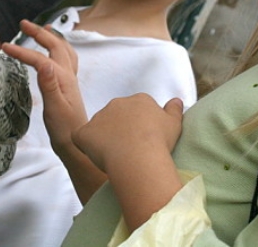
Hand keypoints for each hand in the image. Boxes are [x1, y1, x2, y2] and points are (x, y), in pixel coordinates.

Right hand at [2, 19, 85, 153]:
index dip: (22, 52)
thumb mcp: (54, 109)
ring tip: (42, 29)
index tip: (3, 47)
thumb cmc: (65, 130)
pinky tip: (52, 52)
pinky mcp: (68, 86)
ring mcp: (70, 79)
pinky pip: (65, 59)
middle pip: (56, 45)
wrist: (77, 144)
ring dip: (52, 37)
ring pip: (64, 50)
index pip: (40, 59)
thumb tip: (44, 62)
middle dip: (40, 33)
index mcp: (63, 79)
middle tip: (22, 24)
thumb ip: (49, 85)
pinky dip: (58, 48)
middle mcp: (68, 75)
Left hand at [73, 95, 184, 229]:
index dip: (140, 127)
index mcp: (139, 100)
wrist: (138, 156)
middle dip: (121, 130)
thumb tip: (176, 100)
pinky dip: (85, 145)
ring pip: (100, 127)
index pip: (137, 110)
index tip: (145, 141)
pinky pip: (81, 137)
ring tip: (116, 157)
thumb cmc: (159, 141)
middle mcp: (117, 103)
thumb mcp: (175, 124)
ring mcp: (99, 117)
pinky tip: (96, 157)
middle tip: (130, 150)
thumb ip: (174, 110)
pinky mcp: (84, 132)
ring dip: (104, 138)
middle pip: (117, 116)